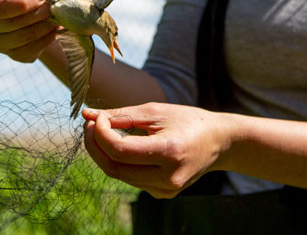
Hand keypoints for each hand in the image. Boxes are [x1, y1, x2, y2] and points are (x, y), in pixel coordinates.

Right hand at [0, 0, 56, 62]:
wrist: (35, 13)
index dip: (21, 3)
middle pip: (11, 23)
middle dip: (38, 14)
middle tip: (53, 7)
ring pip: (23, 37)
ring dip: (44, 27)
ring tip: (55, 18)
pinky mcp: (11, 55)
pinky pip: (30, 51)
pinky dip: (46, 39)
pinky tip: (53, 30)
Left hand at [82, 103, 228, 198]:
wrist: (218, 141)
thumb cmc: (187, 120)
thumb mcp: (155, 111)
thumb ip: (121, 115)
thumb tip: (88, 114)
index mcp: (169, 152)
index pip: (120, 150)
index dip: (100, 134)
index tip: (97, 117)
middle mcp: (168, 177)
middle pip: (115, 168)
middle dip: (95, 146)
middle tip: (91, 124)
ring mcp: (166, 190)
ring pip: (120, 175)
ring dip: (105, 154)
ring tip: (104, 131)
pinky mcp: (163, 194)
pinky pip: (132, 179)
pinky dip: (121, 162)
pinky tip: (124, 146)